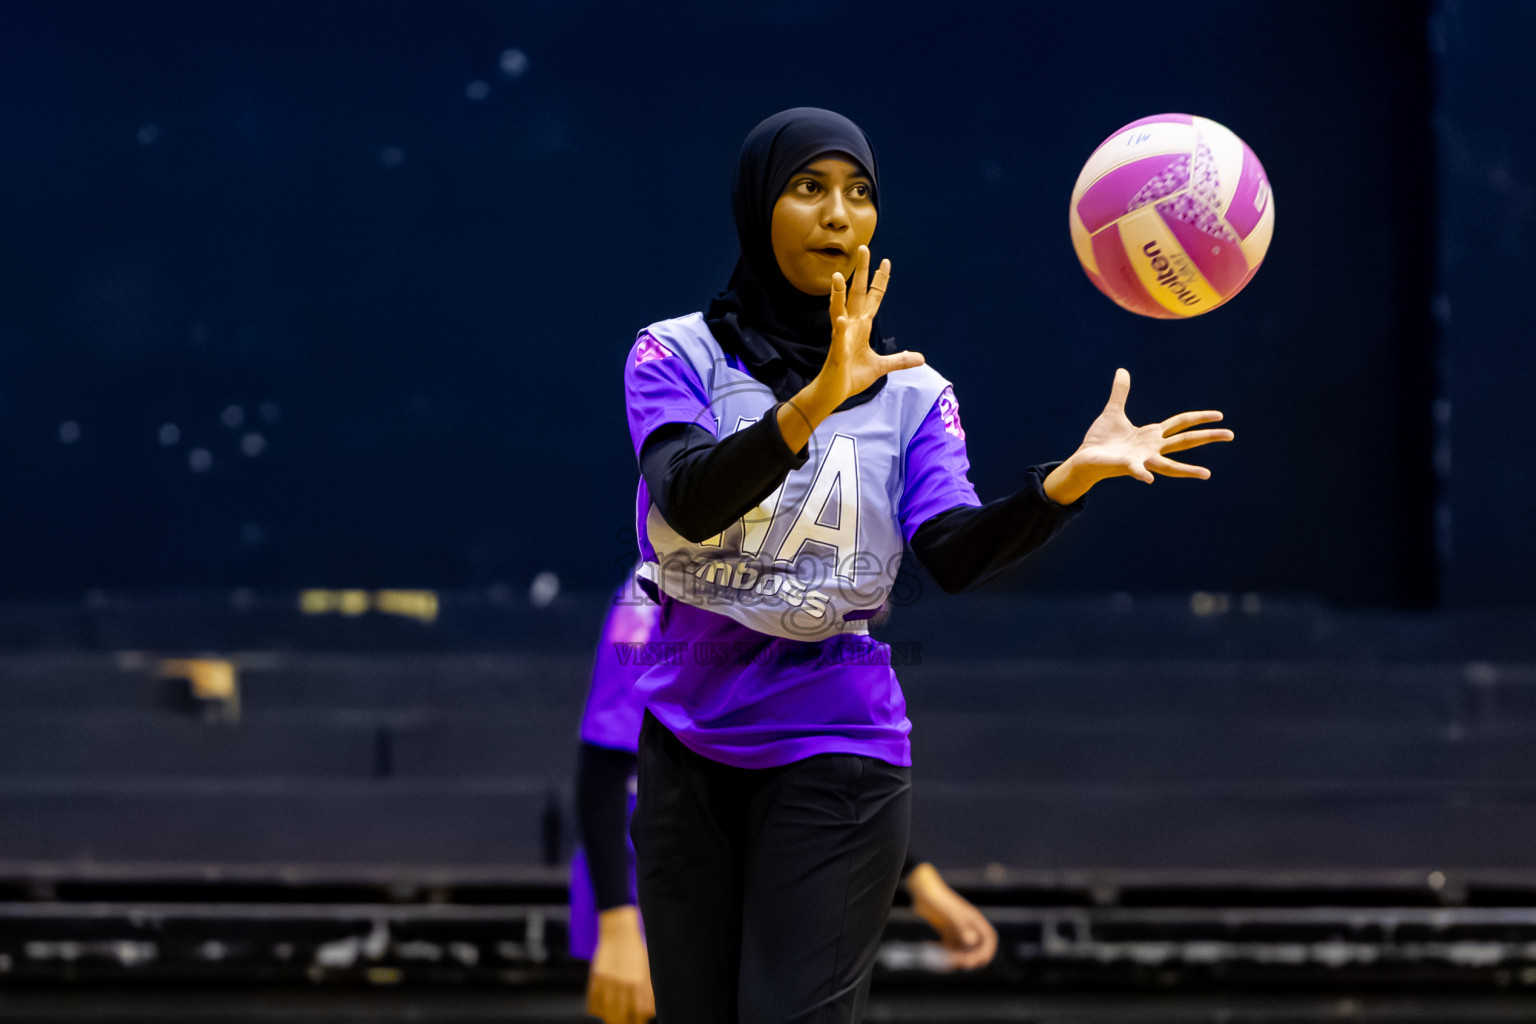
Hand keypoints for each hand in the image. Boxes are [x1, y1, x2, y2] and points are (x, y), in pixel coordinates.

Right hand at [586, 906, 654, 1023]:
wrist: (619, 933)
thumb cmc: (635, 951)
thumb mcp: (647, 970)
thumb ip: (647, 992)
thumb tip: (648, 1012)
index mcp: (640, 983)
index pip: (640, 1013)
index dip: (639, 1020)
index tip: (638, 1022)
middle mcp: (625, 984)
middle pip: (622, 1015)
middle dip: (624, 1022)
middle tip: (624, 1022)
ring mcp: (609, 982)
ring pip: (607, 1011)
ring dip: (610, 1018)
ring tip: (612, 1019)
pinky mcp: (596, 978)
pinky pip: (593, 1001)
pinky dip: (596, 1010)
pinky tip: (600, 1012)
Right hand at [776, 245, 923, 451]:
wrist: (834, 392)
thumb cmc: (851, 376)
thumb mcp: (881, 366)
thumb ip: (899, 360)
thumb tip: (921, 358)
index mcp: (861, 326)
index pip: (873, 298)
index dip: (880, 281)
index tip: (886, 262)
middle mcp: (851, 326)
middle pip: (857, 294)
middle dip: (861, 272)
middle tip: (863, 248)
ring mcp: (842, 337)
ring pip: (839, 309)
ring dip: (839, 294)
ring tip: (839, 276)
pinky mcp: (836, 353)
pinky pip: (838, 339)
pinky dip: (839, 330)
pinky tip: (840, 319)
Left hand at [906, 863, 998, 970]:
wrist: (922, 890)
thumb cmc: (938, 899)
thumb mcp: (950, 912)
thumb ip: (962, 925)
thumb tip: (972, 941)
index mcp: (975, 919)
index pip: (989, 939)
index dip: (987, 952)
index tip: (976, 962)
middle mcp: (968, 926)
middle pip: (976, 948)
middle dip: (970, 959)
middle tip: (958, 963)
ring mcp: (957, 930)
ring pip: (962, 951)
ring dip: (954, 959)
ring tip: (941, 959)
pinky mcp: (946, 933)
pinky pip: (949, 948)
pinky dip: (943, 953)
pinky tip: (931, 947)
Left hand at [1044, 368, 1233, 504]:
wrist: (1085, 459)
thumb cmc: (1101, 440)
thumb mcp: (1113, 412)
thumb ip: (1120, 393)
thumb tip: (1122, 371)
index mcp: (1151, 434)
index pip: (1181, 423)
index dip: (1199, 417)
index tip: (1220, 416)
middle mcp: (1151, 448)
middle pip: (1185, 440)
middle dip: (1208, 437)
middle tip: (1231, 435)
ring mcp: (1141, 459)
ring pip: (1169, 465)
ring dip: (1188, 470)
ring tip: (1207, 474)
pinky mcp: (1126, 466)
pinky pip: (1136, 471)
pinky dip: (1142, 474)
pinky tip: (1149, 480)